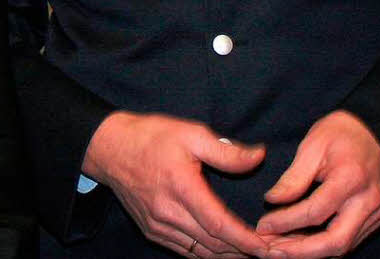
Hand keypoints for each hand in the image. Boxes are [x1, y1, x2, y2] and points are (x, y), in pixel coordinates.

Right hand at [83, 111, 278, 257]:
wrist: (109, 147)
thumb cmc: (150, 136)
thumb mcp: (189, 133)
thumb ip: (225, 150)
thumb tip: (259, 156)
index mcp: (181, 187)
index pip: (220, 225)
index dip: (246, 241)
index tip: (268, 247)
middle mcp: (168, 213)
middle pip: (213, 245)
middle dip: (244, 252)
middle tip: (270, 252)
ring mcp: (158, 225)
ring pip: (200, 253)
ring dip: (227, 256)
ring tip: (251, 254)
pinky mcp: (151, 230)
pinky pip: (184, 251)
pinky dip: (206, 255)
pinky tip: (221, 251)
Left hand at [256, 111, 379, 256]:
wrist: (372, 133)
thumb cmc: (339, 133)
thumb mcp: (312, 144)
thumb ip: (294, 176)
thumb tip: (272, 200)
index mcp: (350, 179)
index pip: (315, 212)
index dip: (286, 222)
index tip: (263, 226)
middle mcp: (367, 203)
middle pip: (335, 242)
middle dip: (301, 252)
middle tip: (272, 250)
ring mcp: (374, 214)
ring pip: (343, 247)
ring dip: (310, 252)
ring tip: (280, 247)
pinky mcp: (374, 219)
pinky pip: (348, 240)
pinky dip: (323, 245)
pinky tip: (300, 241)